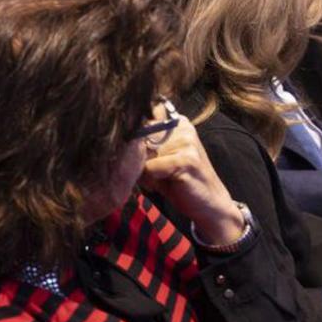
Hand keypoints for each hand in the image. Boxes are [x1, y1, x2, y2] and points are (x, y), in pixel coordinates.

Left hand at [138, 115, 244, 245]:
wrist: (208, 204)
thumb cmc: (177, 181)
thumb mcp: (156, 159)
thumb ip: (140, 147)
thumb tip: (112, 142)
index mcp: (174, 121)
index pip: (139, 118)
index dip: (129, 137)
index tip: (131, 150)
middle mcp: (180, 125)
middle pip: (137, 136)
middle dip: (134, 157)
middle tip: (149, 172)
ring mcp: (185, 141)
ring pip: (141, 154)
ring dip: (142, 171)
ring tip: (157, 179)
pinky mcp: (186, 159)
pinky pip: (150, 168)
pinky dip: (150, 180)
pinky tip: (162, 185)